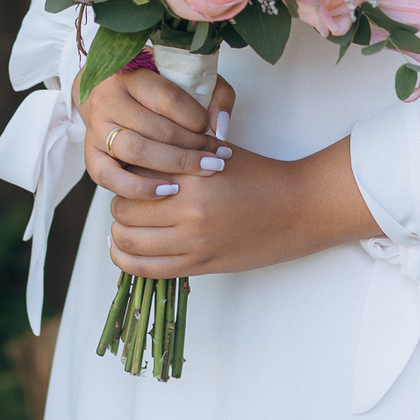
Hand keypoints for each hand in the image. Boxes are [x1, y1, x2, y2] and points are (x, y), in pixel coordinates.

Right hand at [78, 66, 235, 192]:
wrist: (110, 93)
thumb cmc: (156, 88)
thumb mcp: (189, 78)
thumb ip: (216, 94)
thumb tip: (220, 127)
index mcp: (132, 74)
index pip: (169, 98)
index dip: (197, 118)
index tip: (214, 130)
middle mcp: (109, 99)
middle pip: (157, 129)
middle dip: (193, 148)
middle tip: (218, 159)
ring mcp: (96, 128)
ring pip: (137, 151)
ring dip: (175, 166)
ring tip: (202, 171)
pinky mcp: (90, 155)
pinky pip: (110, 178)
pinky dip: (140, 189)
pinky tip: (168, 190)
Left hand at [106, 137, 382, 278]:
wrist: (298, 208)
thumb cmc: (261, 175)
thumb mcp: (218, 151)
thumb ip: (180, 151)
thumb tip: (139, 152)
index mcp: (193, 174)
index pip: (134, 174)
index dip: (125, 172)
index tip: (129, 172)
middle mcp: (189, 209)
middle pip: (124, 208)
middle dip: (120, 202)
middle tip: (129, 198)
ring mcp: (194, 242)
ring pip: (128, 240)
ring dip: (120, 231)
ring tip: (128, 222)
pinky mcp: (200, 265)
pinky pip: (146, 269)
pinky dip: (126, 258)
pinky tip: (124, 247)